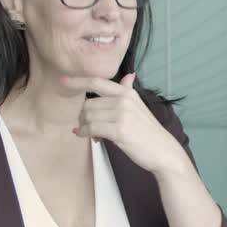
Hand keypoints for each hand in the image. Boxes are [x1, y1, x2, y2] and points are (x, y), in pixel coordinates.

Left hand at [62, 73, 187, 176]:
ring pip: (88, 117)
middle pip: (88, 104)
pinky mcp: (119, 130)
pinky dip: (86, 134)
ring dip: (86, 128)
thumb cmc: (148, 132)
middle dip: (85, 118)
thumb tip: (129, 75)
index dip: (77, 81)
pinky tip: (92, 139)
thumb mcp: (139, 107)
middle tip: (91, 129)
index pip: (97, 81)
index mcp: (127, 93)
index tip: (63, 81)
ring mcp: (122, 114)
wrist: (164, 151)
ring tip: (97, 135)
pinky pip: (91, 129)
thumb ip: (129, 91)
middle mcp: (124, 100)